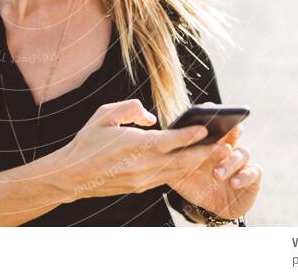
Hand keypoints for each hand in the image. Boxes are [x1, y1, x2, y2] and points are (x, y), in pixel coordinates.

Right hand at [58, 99, 211, 201]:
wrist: (72, 176)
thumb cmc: (87, 143)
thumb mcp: (104, 115)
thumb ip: (130, 109)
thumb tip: (151, 116)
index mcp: (134, 145)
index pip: (170, 140)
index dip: (190, 134)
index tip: (207, 128)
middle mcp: (142, 165)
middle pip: (181, 160)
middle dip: (204, 152)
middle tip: (225, 144)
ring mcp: (143, 179)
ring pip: (177, 171)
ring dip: (197, 163)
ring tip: (215, 154)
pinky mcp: (141, 187)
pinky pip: (167, 178)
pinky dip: (183, 171)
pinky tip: (192, 164)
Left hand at [168, 103, 262, 219]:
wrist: (214, 209)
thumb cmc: (196, 185)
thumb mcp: (180, 174)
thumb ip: (171, 159)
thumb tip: (153, 145)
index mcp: (211, 144)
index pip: (214, 125)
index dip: (212, 115)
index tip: (207, 107)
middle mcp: (228, 149)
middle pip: (232, 133)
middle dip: (230, 129)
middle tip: (227, 128)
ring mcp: (241, 162)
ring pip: (242, 152)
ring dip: (230, 162)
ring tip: (217, 173)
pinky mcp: (252, 178)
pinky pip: (253, 172)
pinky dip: (244, 176)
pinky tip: (234, 182)